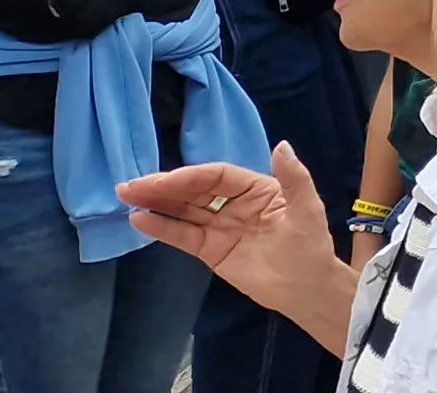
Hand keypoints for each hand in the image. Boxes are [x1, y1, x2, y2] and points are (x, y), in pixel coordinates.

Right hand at [121, 143, 333, 296]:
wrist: (306, 290)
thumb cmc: (310, 245)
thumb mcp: (307, 209)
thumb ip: (294, 178)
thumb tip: (282, 145)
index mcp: (256, 188)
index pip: (216, 177)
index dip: (189, 176)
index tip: (162, 180)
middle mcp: (234, 203)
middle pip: (194, 191)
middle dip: (163, 187)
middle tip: (129, 186)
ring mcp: (219, 226)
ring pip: (183, 210)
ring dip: (156, 202)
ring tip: (127, 196)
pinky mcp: (210, 250)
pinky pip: (183, 235)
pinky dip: (161, 228)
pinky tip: (139, 220)